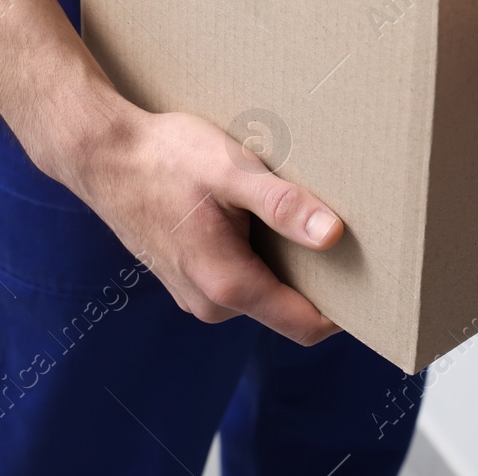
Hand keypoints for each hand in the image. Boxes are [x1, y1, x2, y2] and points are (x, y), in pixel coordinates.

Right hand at [56, 100, 343, 345]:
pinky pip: (239, 278)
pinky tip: (259, 214)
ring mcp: (195, 292)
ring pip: (262, 291)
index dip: (346, 311)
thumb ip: (282, 206)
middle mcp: (211, 303)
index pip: (305, 325)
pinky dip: (258, 255)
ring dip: (286, 263)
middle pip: (287, 309)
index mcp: (228, 285)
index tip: (376, 283)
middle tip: (346, 232)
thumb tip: (332, 236)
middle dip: (318, 280)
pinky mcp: (187, 275)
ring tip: (300, 215)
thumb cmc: (165, 157)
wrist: (101, 153)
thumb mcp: (232, 172)